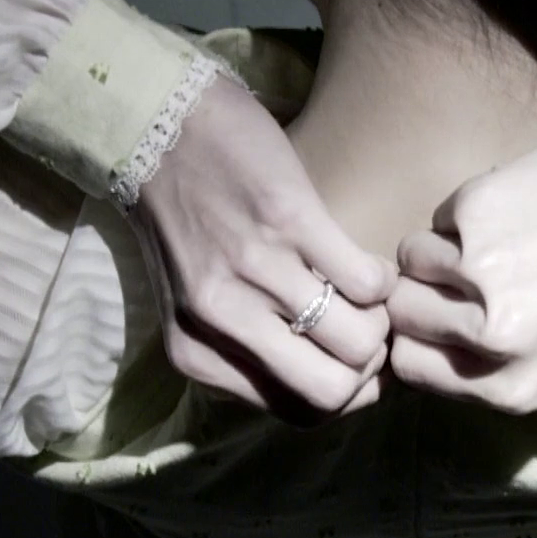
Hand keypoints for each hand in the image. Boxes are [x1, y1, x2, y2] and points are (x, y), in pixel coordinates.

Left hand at [128, 75, 394, 420]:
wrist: (155, 124)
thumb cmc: (183, 215)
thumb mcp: (194, 302)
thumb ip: (243, 346)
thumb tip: (329, 379)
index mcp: (197, 352)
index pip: (301, 413)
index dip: (346, 392)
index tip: (355, 360)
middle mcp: (221, 320)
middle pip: (333, 391)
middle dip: (368, 366)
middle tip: (366, 328)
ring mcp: (255, 270)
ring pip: (358, 341)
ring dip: (379, 319)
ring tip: (366, 293)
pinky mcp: (289, 221)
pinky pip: (366, 282)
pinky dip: (381, 277)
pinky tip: (365, 260)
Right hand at [387, 118, 536, 413]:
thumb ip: (500, 358)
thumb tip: (426, 338)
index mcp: (516, 387)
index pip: (410, 367)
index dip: (420, 336)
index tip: (441, 313)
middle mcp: (494, 341)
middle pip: (401, 315)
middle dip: (423, 290)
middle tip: (464, 270)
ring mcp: (480, 274)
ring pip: (408, 260)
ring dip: (439, 246)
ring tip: (492, 237)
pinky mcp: (476, 213)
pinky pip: (439, 214)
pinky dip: (465, 210)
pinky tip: (515, 207)